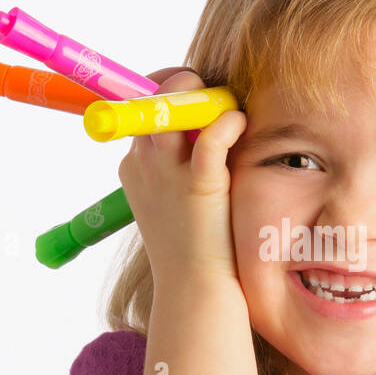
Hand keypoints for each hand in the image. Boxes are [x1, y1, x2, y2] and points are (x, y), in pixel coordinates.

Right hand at [117, 66, 247, 287]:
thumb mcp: (176, 198)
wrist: (196, 288)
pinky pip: (212, 135)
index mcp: (135, 165)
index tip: (192, 90)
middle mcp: (143, 162)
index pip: (141, 106)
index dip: (167, 90)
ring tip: (226, 108)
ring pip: (173, 103)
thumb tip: (211, 130)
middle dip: (184, 86)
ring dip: (202, 94)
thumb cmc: (194, 246)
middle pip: (153, 97)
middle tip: (212, 98)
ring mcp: (166, 172)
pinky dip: (229, 121)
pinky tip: (240, 124)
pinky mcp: (199, 184)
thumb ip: (185, 162)